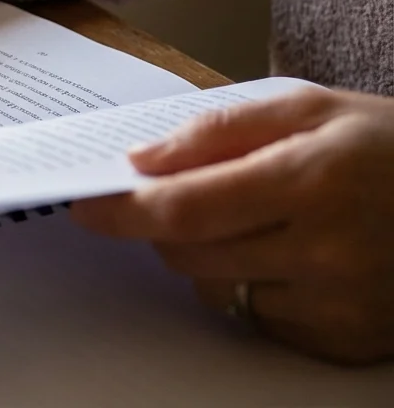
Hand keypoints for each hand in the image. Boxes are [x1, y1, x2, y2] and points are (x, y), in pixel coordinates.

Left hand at [70, 87, 393, 364]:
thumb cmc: (386, 147)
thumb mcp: (308, 108)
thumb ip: (217, 130)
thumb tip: (140, 162)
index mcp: (311, 178)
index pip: (185, 208)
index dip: (124, 211)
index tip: (84, 205)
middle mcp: (325, 249)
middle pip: (189, 255)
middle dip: (169, 226)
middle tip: (198, 196)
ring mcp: (338, 304)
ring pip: (218, 289)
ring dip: (215, 257)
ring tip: (269, 221)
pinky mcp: (345, 342)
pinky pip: (261, 318)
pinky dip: (260, 288)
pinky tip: (304, 258)